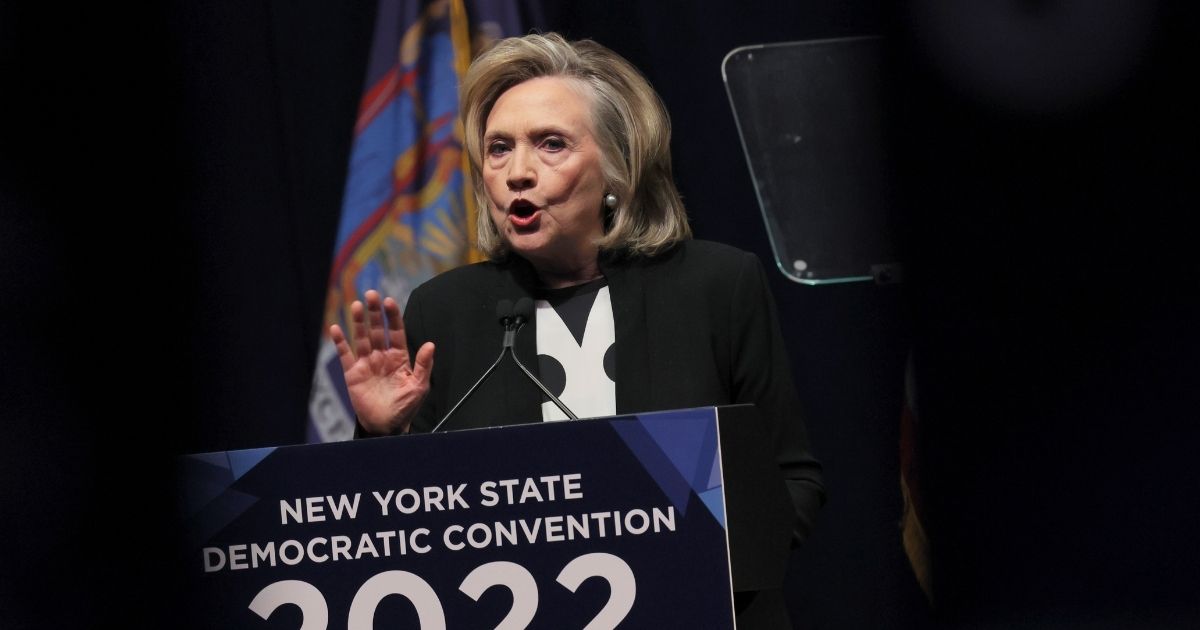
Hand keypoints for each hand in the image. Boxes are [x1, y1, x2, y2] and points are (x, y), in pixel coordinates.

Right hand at [329, 290, 434, 434]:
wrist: (386, 426)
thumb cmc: (405, 407)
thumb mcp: (419, 387)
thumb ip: (424, 365)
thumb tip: (430, 344)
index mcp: (400, 357)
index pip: (396, 332)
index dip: (393, 317)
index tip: (389, 302)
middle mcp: (382, 356)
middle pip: (378, 330)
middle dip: (374, 312)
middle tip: (371, 294)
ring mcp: (366, 363)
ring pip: (362, 338)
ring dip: (358, 322)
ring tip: (356, 305)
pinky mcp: (352, 373)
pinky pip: (345, 355)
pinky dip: (340, 342)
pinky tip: (336, 329)